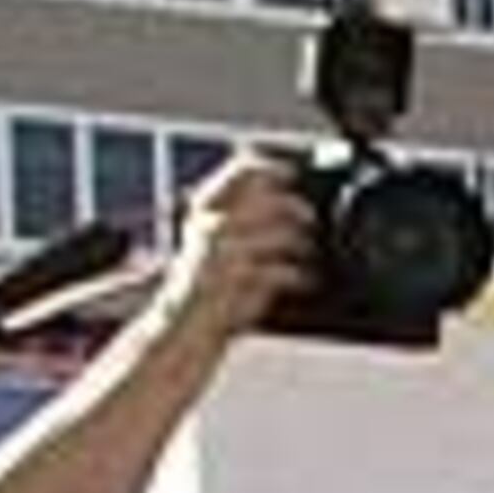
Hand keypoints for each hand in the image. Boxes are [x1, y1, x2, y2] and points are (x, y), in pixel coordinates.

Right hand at [155, 152, 313, 345]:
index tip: (292, 172)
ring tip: (308, 249)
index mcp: (206, 206)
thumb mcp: (221, 241)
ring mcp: (223, 251)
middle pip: (268, 199)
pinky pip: (278, 271)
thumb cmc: (210, 282)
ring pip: (276, 234)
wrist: (183, 325)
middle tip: (310, 217)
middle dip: (294, 206)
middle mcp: (212, 222)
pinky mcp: (236, 280)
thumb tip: (289, 203)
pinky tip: (304, 278)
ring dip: (298, 241)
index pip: (241, 170)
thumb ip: (247, 218)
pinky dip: (297, 275)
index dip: (271, 167)